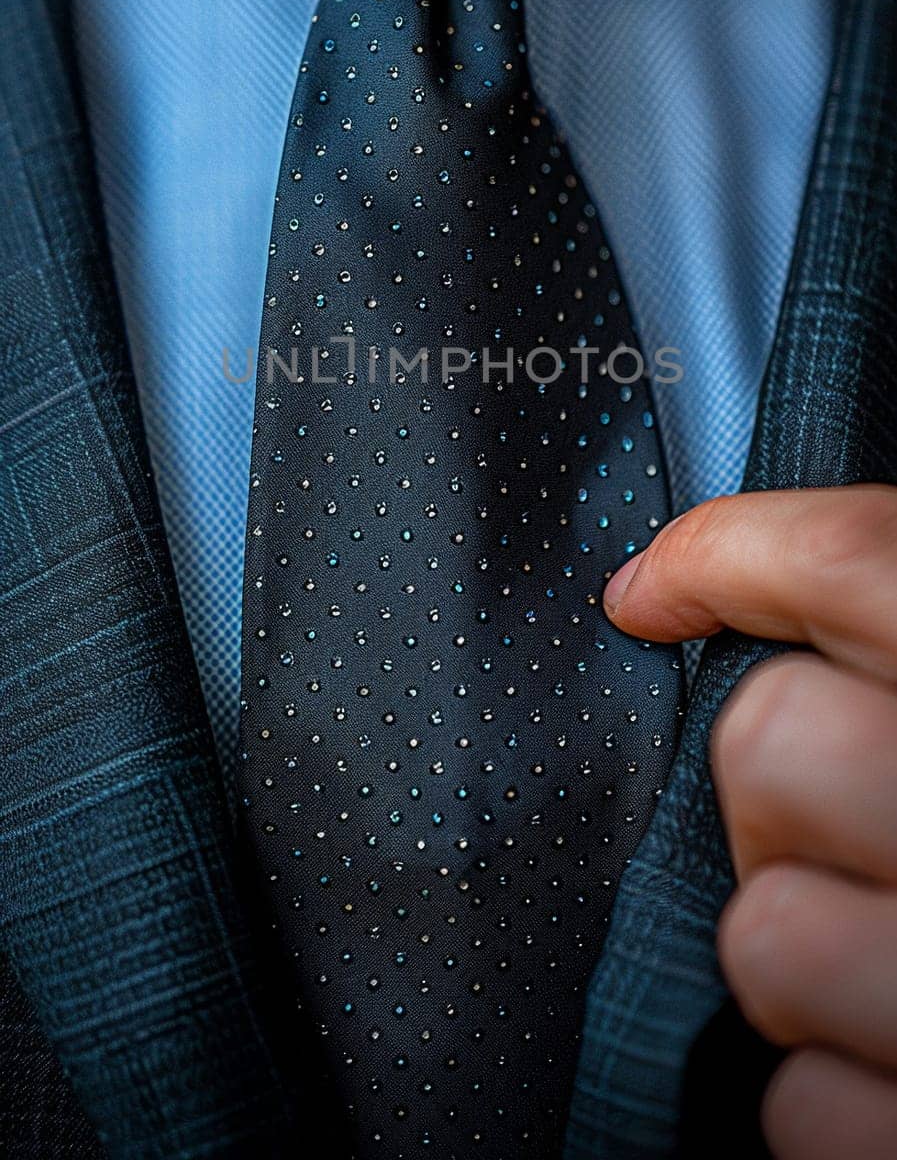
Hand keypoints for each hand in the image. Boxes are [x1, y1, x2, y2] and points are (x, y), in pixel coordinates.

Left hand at [603, 486, 896, 1159]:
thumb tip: (787, 576)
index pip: (865, 562)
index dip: (732, 553)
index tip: (661, 588)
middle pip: (771, 741)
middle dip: (781, 779)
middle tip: (863, 813)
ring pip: (767, 933)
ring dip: (813, 948)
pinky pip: (802, 1104)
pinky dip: (839, 1095)